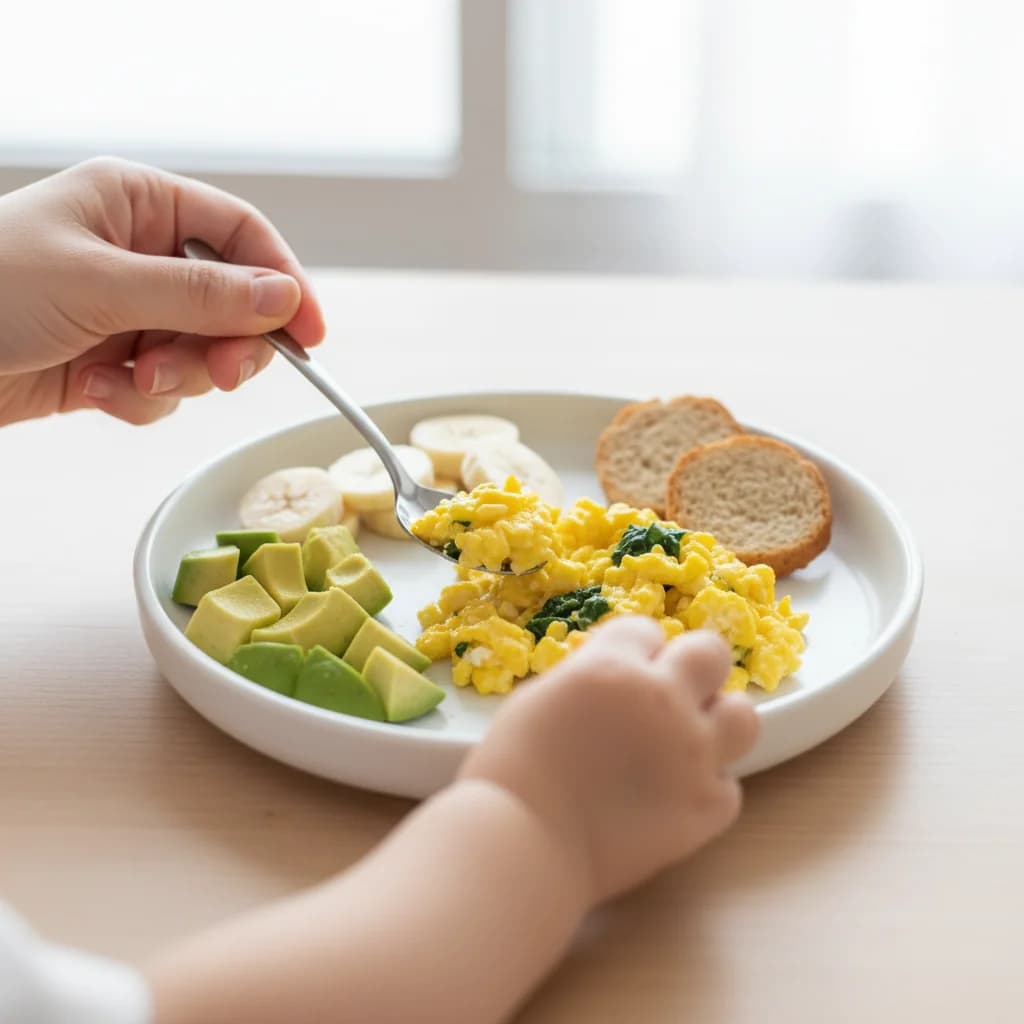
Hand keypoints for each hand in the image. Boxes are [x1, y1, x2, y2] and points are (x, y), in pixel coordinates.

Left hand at [0, 157, 324, 426]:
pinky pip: (163, 387)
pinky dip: (137, 399)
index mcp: (137, 204)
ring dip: (173, 377)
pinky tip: (91, 389)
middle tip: (217, 373)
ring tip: (126, 377)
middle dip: (223, 346)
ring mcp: (127, 309)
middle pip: (232, 303)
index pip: (242, 235)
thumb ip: (200, 294)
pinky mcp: (112, 359)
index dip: (282, 282)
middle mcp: (139, 253)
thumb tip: (283, 298)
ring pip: (202, 353)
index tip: (310, 333)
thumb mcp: (101, 285)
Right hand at [460, 617, 758, 903]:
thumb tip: (614, 679)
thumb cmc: (513, 768)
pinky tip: (674, 798)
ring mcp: (693, 753)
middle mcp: (663, 699)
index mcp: (614, 666)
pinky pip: (729, 786)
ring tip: (689, 743)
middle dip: (692, 668)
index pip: (647, 630)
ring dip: (718, 722)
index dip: (633, 652)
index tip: (621, 676)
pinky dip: (705, 790)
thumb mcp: (540, 697)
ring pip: (744, 715)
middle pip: (711, 653)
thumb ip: (588, 678)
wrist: (523, 842)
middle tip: (670, 694)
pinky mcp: (707, 807)